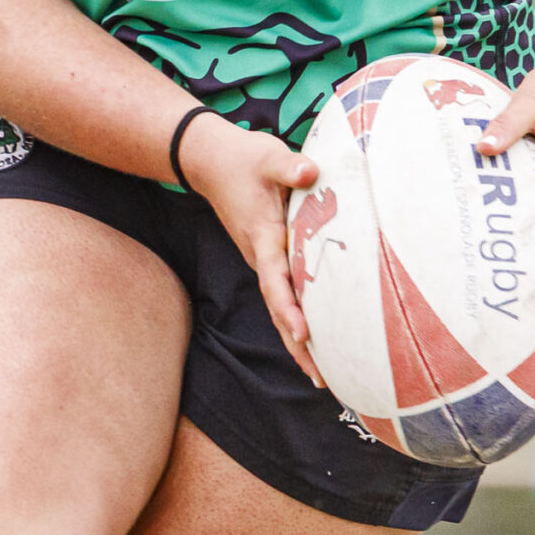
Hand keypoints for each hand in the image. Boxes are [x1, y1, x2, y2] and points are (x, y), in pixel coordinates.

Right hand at [180, 116, 323, 384]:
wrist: (211, 161)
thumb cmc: (243, 159)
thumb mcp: (268, 156)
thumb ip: (289, 166)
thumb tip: (309, 172)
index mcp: (263, 237)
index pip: (275, 280)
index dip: (289, 308)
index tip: (304, 335)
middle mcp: (261, 256)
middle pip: (279, 309)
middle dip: (298, 345)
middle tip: (321, 379)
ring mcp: (263, 260)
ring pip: (281, 306)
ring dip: (299, 340)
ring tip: (322, 375)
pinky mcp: (269, 257)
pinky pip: (284, 294)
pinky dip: (297, 318)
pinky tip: (317, 337)